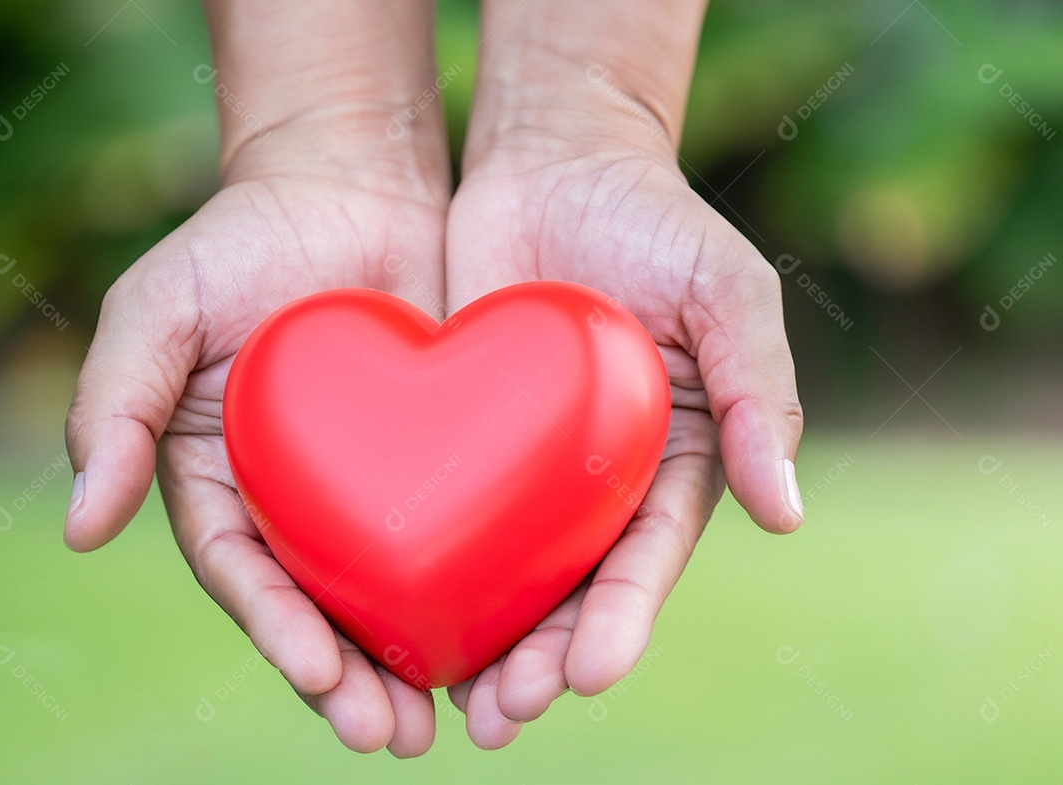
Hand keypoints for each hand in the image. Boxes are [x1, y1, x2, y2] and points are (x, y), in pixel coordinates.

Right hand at [65, 0, 452, 756]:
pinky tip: (511, 630)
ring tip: (454, 717)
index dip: (277, 632)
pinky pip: (460, 528)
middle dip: (351, 679)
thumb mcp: (157, 310)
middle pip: (323, 607)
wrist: (347, 183)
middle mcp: (299, 497)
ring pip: (395, 589)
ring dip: (417, 657)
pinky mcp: (442, 453)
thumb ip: (114, 408)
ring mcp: (373, 480)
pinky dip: (478, 584)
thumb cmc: (241, 239)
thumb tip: (81, 526)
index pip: (248, 577)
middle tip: (394, 735)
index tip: (318, 676)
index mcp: (226, 480)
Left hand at [440, 0, 802, 747]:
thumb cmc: (656, 221)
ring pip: (500, 569)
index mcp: (668, 459)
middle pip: (569, 586)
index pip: (646, 555)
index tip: (590, 671)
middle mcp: (594, 476)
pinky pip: (437, 507)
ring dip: (481, 639)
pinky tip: (386, 615)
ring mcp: (522, 459)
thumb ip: (762, 394)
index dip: (621, 616)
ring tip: (455, 703)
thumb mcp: (727, 292)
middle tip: (506, 712)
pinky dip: (421, 565)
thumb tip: (788, 513)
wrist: (556, 160)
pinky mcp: (457, 432)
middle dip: (543, 654)